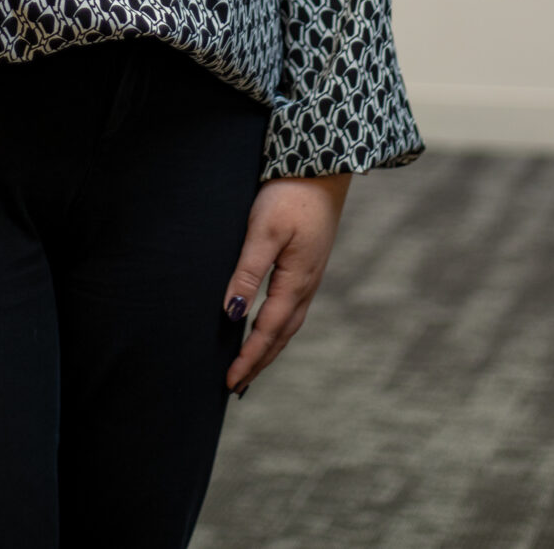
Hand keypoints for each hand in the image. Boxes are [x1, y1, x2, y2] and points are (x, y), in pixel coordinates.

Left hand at [222, 172, 350, 392]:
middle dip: (260, 362)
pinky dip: (278, 327)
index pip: (267, 331)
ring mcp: (310, 275)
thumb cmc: (290, 195)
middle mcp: (307, 284)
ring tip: (252, 366)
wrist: (324, 166)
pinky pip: (292, 307)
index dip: (248, 358)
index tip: (230, 382)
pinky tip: (269, 325)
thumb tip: (231, 314)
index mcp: (296, 281)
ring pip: (289, 323)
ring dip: (270, 348)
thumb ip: (247, 273)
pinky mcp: (308, 263)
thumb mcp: (263, 231)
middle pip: (281, 335)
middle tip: (237, 387)